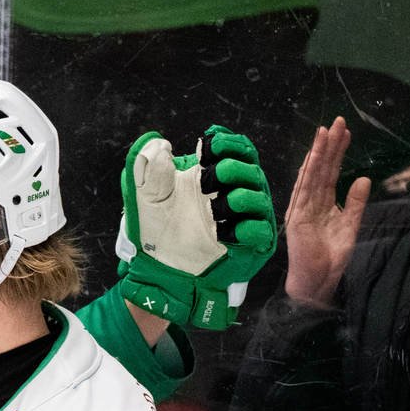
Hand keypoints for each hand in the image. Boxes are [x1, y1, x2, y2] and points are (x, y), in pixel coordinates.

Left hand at [116, 125, 278, 329]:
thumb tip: (161, 145)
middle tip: (209, 178)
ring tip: (217, 205)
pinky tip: (228, 230)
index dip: (228, 143)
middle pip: (251, 167)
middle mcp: (233, 191)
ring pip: (258, 197)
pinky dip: (249, 228)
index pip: (237, 148)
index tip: (208, 148)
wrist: (158, 267)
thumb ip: (151, 168)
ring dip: (240, 196)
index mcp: (214, 174)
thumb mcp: (147, 196)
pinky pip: (261, 231)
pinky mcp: (249, 244)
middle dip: (232, 168)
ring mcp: (243, 218)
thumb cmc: (156, 230)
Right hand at [283, 117, 369, 306]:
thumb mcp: (351, 226)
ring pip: (312, 174)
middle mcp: (310, 202)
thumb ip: (356, 203)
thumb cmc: (331, 259)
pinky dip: (309, 171)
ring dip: (319, 152)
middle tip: (338, 122)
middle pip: (322, 168)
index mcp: (322, 203)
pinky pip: (305, 189)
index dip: (338, 153)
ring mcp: (302, 208)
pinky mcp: (298, 216)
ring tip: (325, 130)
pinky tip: (314, 155)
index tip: (345, 133)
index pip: (331, 173)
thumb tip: (364, 179)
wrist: (318, 281)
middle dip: (329, 145)